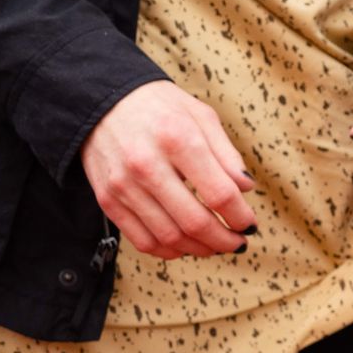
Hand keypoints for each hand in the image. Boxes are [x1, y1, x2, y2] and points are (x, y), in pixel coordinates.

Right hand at [80, 80, 255, 259]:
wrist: (102, 101)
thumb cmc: (159, 107)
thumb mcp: (202, 116)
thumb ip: (227, 154)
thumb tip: (245, 189)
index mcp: (178, 140)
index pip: (220, 194)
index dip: (241, 217)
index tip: (250, 224)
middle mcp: (147, 165)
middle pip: (195, 222)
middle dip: (225, 241)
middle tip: (238, 242)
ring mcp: (124, 186)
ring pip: (170, 237)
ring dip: (200, 249)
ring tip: (216, 245)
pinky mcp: (107, 200)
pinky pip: (142, 240)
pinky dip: (169, 251)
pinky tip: (185, 245)